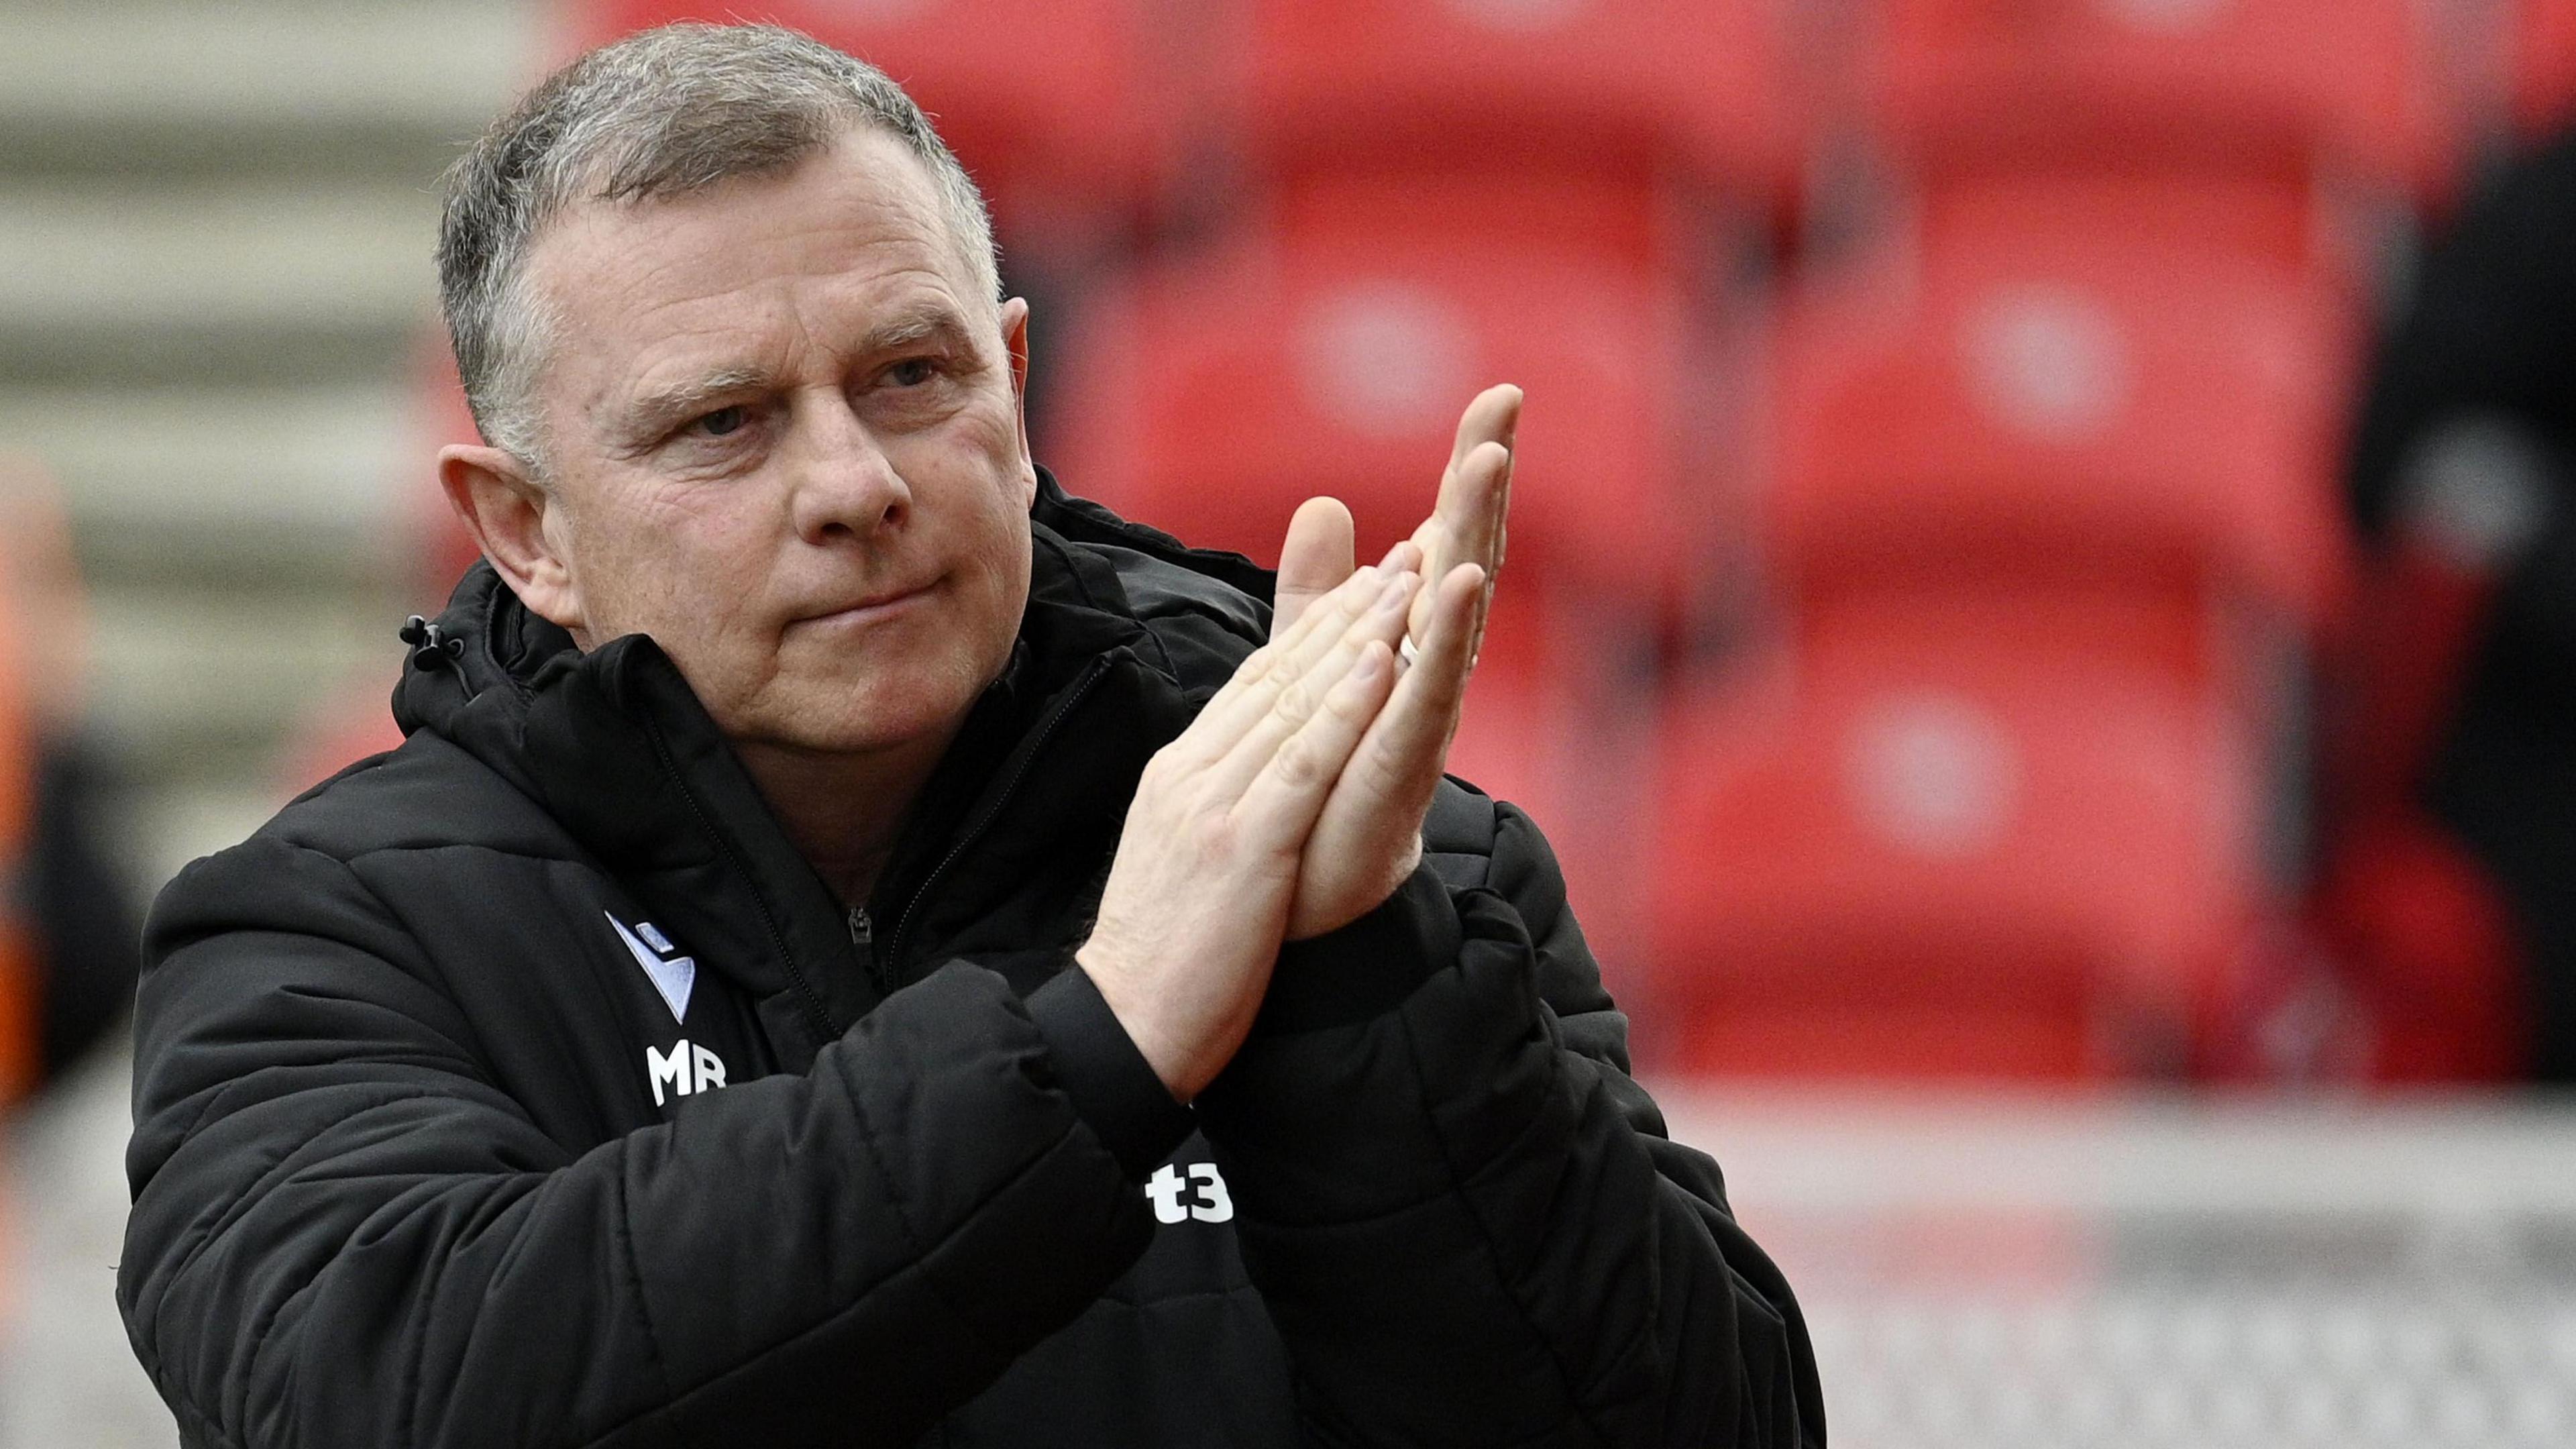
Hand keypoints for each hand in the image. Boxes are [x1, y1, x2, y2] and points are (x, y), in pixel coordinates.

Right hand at [1078, 562, 1421, 1099]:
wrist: (1125, 1026)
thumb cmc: (1163, 959)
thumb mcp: (1182, 859)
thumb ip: (1217, 805)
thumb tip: (1246, 776)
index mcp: (1180, 776)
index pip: (1253, 686)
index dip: (1311, 631)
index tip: (1363, 584)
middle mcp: (1194, 774)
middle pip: (1277, 674)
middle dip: (1344, 609)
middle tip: (1404, 554)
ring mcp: (1216, 806)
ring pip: (1295, 701)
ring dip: (1355, 634)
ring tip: (1407, 580)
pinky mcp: (1246, 846)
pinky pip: (1305, 761)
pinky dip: (1344, 705)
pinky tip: (1383, 661)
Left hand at [1270, 385, 1520, 938]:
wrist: (1294, 906)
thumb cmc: (1313, 796)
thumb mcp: (1309, 671)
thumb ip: (1318, 595)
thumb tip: (1329, 500)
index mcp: (1409, 648)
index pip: (1443, 541)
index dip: (1467, 472)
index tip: (1495, 394)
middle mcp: (1426, 676)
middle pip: (1464, 559)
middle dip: (1481, 482)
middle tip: (1504, 403)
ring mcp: (1418, 719)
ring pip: (1455, 612)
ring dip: (1473, 534)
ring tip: (1487, 463)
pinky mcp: (1398, 765)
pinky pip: (1429, 689)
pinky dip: (1446, 635)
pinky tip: (1461, 578)